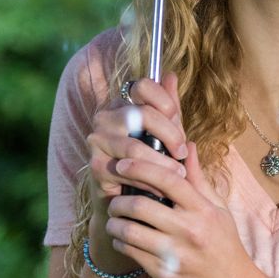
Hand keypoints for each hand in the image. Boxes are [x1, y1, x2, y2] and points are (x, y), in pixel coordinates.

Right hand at [86, 72, 188, 220]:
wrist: (126, 201)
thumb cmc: (149, 163)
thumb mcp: (162, 134)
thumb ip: (167, 108)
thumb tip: (170, 75)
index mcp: (121, 104)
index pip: (142, 85)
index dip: (164, 100)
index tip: (177, 118)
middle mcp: (104, 117)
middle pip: (143, 114)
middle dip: (170, 135)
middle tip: (182, 153)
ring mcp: (97, 141)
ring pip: (136, 146)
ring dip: (163, 163)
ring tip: (179, 174)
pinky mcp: (96, 166)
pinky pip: (128, 169)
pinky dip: (150, 180)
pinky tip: (161, 189)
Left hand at [105, 141, 257, 277]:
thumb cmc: (226, 246)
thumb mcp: (218, 210)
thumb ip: (199, 179)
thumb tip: (188, 146)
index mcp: (203, 210)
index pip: (168, 179)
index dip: (141, 167)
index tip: (123, 164)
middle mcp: (189, 229)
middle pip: (141, 205)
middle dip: (119, 201)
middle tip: (115, 200)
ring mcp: (175, 253)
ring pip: (130, 230)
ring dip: (115, 223)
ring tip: (114, 220)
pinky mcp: (164, 273)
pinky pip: (131, 252)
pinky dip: (120, 242)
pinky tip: (121, 239)